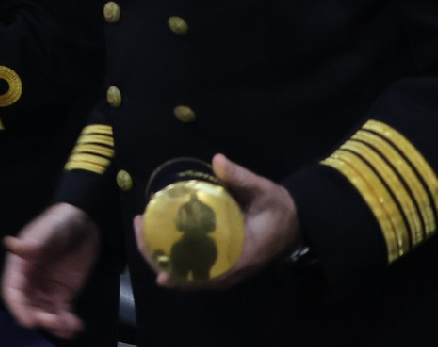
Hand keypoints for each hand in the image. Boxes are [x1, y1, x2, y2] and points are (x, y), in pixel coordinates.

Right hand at [2, 204, 98, 338]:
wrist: (84, 223)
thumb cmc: (61, 222)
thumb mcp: (49, 228)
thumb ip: (35, 240)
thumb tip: (15, 246)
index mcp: (20, 264)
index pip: (13, 289)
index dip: (17, 306)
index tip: (27, 321)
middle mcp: (30, 280)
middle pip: (28, 305)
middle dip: (38, 317)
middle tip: (54, 321)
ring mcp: (46, 288)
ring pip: (44, 312)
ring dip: (53, 323)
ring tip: (68, 326)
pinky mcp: (62, 294)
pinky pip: (61, 312)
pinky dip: (66, 323)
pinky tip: (75, 327)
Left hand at [134, 152, 300, 290]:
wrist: (297, 223)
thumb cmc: (279, 209)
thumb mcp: (264, 191)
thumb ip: (241, 178)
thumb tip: (217, 160)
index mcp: (240, 258)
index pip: (203, 275)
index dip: (176, 270)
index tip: (155, 256)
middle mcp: (231, 271)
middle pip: (188, 278)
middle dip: (159, 258)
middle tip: (140, 227)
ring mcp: (227, 271)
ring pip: (188, 274)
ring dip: (163, 256)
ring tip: (143, 230)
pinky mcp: (224, 264)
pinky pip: (195, 268)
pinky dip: (175, 256)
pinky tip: (159, 238)